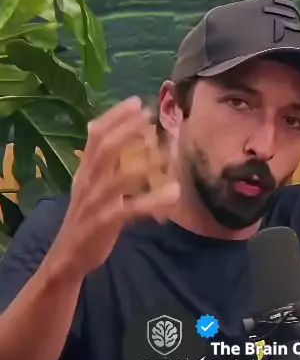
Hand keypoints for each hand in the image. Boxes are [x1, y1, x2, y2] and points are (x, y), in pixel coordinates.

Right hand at [53, 96, 178, 276]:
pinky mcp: (102, 224)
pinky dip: (150, 201)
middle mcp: (87, 183)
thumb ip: (104, 165)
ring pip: (116, 178)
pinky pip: (128, 210)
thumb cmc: (87, 221)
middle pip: (104, 149)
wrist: (67, 258)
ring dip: (142, 164)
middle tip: (150, 116)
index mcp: (85, 172)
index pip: (95, 136)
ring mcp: (93, 203)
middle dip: (127, 129)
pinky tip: (171, 195)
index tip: (137, 101)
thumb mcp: (92, 189)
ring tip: (165, 154)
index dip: (114, 117)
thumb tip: (119, 138)